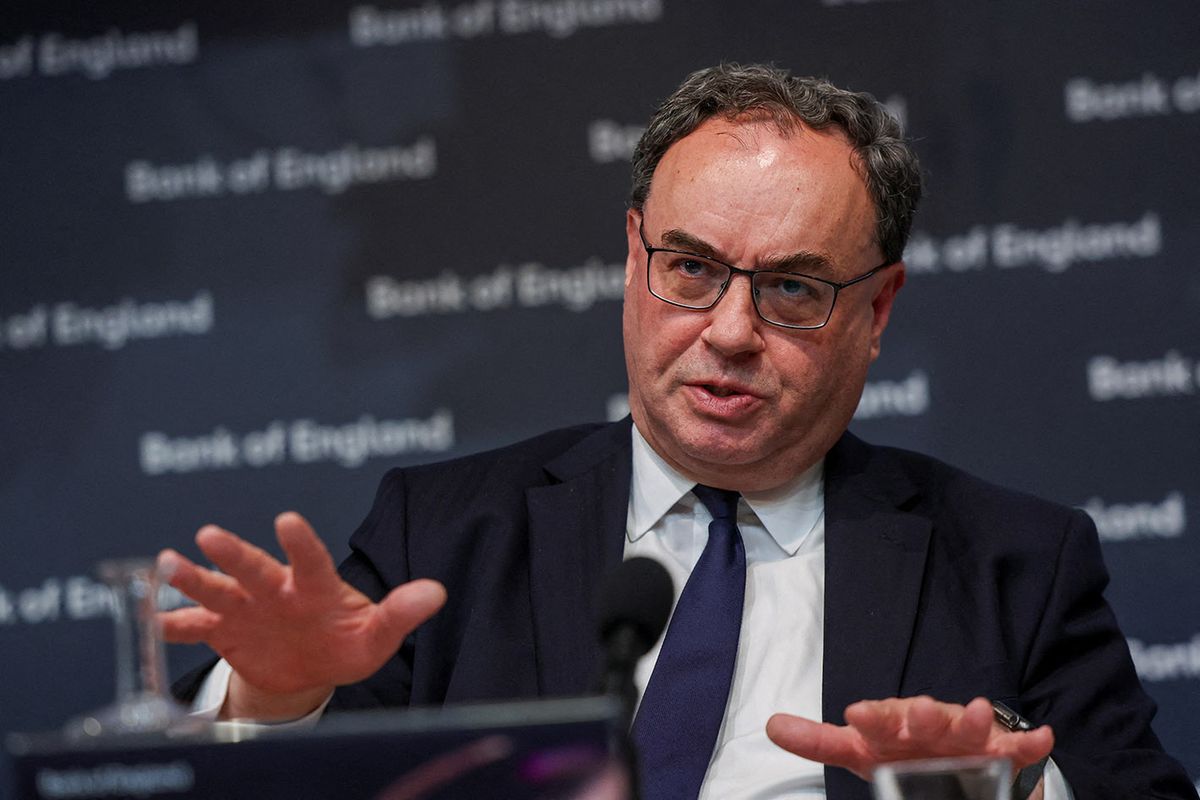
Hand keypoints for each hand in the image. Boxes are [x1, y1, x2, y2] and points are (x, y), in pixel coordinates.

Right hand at [158, 511, 445, 718]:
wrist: (310, 667)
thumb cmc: (347, 641)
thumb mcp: (377, 635)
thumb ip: (401, 613)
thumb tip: (437, 592)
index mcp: (314, 587)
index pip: (310, 560)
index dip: (299, 543)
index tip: (287, 520)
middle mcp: (275, 589)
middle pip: (253, 568)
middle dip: (232, 553)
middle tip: (209, 534)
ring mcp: (246, 608)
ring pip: (216, 590)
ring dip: (193, 579)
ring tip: (168, 565)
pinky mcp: (223, 631)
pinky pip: (195, 627)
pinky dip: (176, 624)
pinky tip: (156, 621)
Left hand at [765, 696, 1053, 780]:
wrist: (955, 758)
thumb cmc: (902, 751)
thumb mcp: (860, 751)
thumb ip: (818, 740)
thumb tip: (770, 725)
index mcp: (891, 729)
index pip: (876, 721)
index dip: (869, 718)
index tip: (855, 714)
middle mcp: (927, 726)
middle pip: (922, 717)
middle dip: (919, 715)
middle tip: (916, 713)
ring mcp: (964, 736)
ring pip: (966, 725)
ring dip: (970, 718)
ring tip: (976, 711)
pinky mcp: (998, 749)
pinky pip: (1016, 746)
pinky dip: (1029, 742)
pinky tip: (1041, 737)